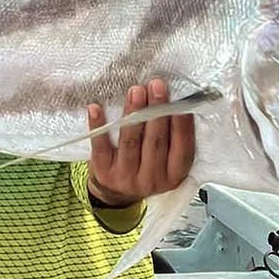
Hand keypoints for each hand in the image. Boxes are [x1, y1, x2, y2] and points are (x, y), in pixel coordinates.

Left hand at [87, 78, 195, 207]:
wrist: (116, 192)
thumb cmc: (146, 167)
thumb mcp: (167, 162)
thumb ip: (173, 139)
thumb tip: (176, 101)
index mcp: (173, 174)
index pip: (182, 147)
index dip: (182, 122)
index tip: (181, 100)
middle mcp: (152, 178)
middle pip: (156, 142)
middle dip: (157, 111)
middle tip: (156, 86)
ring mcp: (126, 176)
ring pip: (130, 141)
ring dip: (133, 113)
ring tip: (136, 91)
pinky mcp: (104, 171)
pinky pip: (101, 146)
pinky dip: (98, 125)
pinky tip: (96, 108)